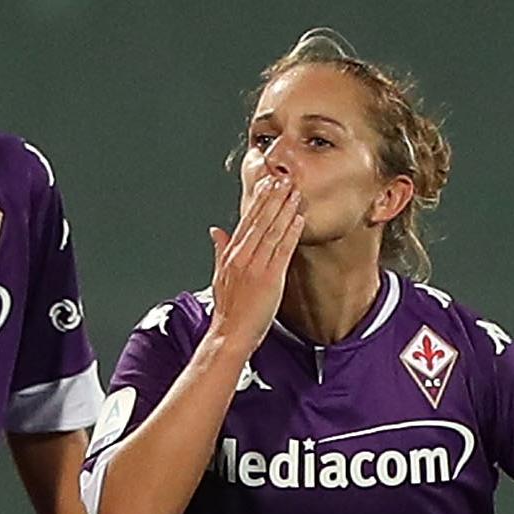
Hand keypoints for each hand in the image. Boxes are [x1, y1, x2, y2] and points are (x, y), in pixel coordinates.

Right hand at [206, 172, 304, 355]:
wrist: (230, 333)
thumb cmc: (228, 310)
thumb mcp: (219, 275)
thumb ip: (219, 249)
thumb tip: (215, 230)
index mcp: (230, 255)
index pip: (245, 222)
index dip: (257, 201)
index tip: (267, 184)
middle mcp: (242, 257)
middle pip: (259, 221)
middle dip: (272, 199)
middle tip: (284, 179)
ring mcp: (256, 266)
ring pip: (272, 231)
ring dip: (284, 210)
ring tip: (294, 192)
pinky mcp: (270, 277)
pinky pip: (282, 250)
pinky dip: (290, 232)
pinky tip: (298, 219)